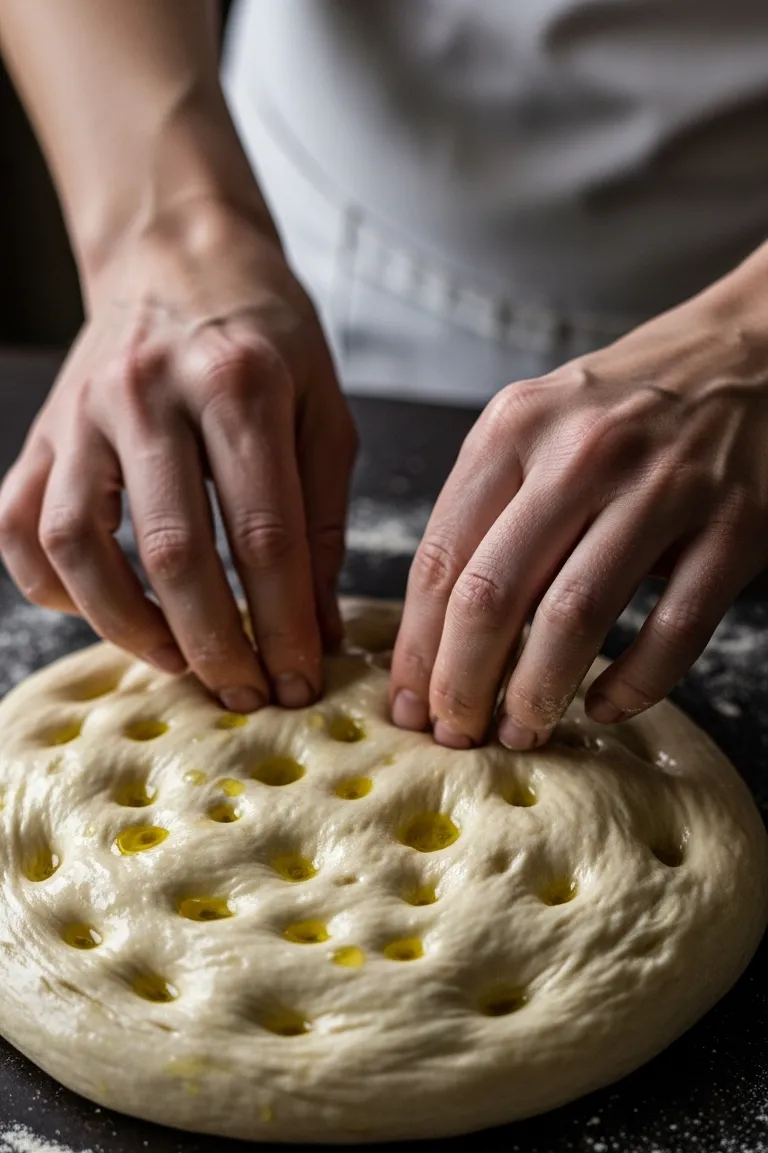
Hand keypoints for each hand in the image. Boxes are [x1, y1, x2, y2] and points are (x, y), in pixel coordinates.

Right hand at [0, 198, 356, 711]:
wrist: (176, 254)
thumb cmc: (264, 336)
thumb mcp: (323, 409)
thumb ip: (322, 520)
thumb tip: (319, 630)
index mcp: (237, 382)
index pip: (263, 534)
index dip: (283, 624)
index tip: (301, 680)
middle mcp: (147, 392)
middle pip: (172, 550)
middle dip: (214, 643)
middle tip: (245, 693)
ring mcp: (81, 412)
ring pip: (78, 546)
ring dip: (128, 626)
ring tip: (179, 662)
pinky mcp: (41, 432)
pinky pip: (21, 528)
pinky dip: (56, 588)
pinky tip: (108, 611)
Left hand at [390, 266, 767, 746]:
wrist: (755, 350)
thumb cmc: (631, 405)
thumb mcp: (540, 425)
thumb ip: (489, 508)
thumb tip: (436, 635)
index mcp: (514, 429)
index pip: (440, 559)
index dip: (416, 648)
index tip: (409, 705)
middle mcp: (582, 453)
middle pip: (492, 595)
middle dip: (463, 684)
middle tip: (457, 734)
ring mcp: (663, 489)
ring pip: (574, 618)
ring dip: (537, 694)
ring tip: (522, 733)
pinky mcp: (735, 526)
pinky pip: (673, 631)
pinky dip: (634, 685)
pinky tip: (606, 706)